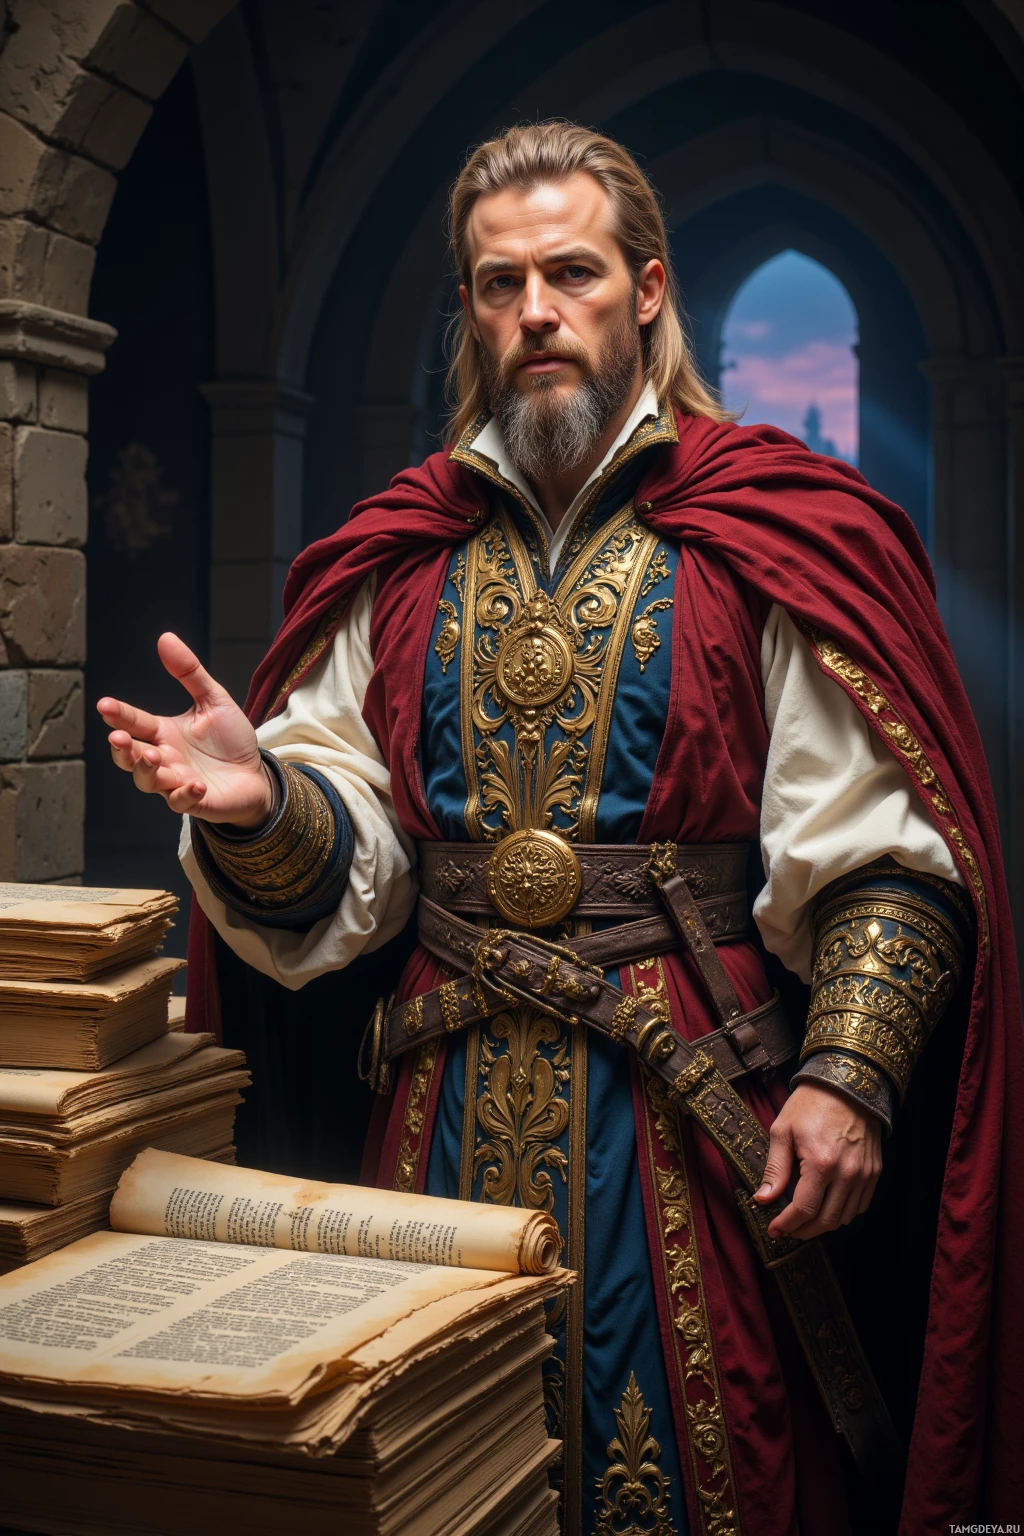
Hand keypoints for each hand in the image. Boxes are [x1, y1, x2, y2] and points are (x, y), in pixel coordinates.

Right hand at [97, 633, 273, 828]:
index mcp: (163, 733)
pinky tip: (195, 784)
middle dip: (122, 748)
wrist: (256, 775)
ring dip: (146, 771)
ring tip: (154, 757)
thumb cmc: (230, 740)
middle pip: (130, 757)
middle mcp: (164, 759)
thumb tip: (165, 637)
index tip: (104, 705)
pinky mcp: (194, 802)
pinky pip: (181, 802)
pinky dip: (185, 794)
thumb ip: (189, 673)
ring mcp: (176, 782)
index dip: (119, 714)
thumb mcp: (213, 700)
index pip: (135, 722)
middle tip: (118, 737)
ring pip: (147, 781)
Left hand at [753, 1082, 882, 1240]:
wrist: (847, 1085)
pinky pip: (860, 1205)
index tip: (774, 1230)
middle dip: (803, 1231)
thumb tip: (763, 1199)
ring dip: (823, 1225)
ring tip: (804, 1221)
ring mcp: (864, 1174)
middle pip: (826, 1220)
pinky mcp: (874, 1171)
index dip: (787, 1225)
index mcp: (821, 1163)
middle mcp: (847, 1173)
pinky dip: (843, 1213)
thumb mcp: (783, 1131)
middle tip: (788, 1229)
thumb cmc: (811, 1105)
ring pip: (844, 1217)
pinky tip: (827, 1207)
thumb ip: (775, 1168)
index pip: (804, 1209)